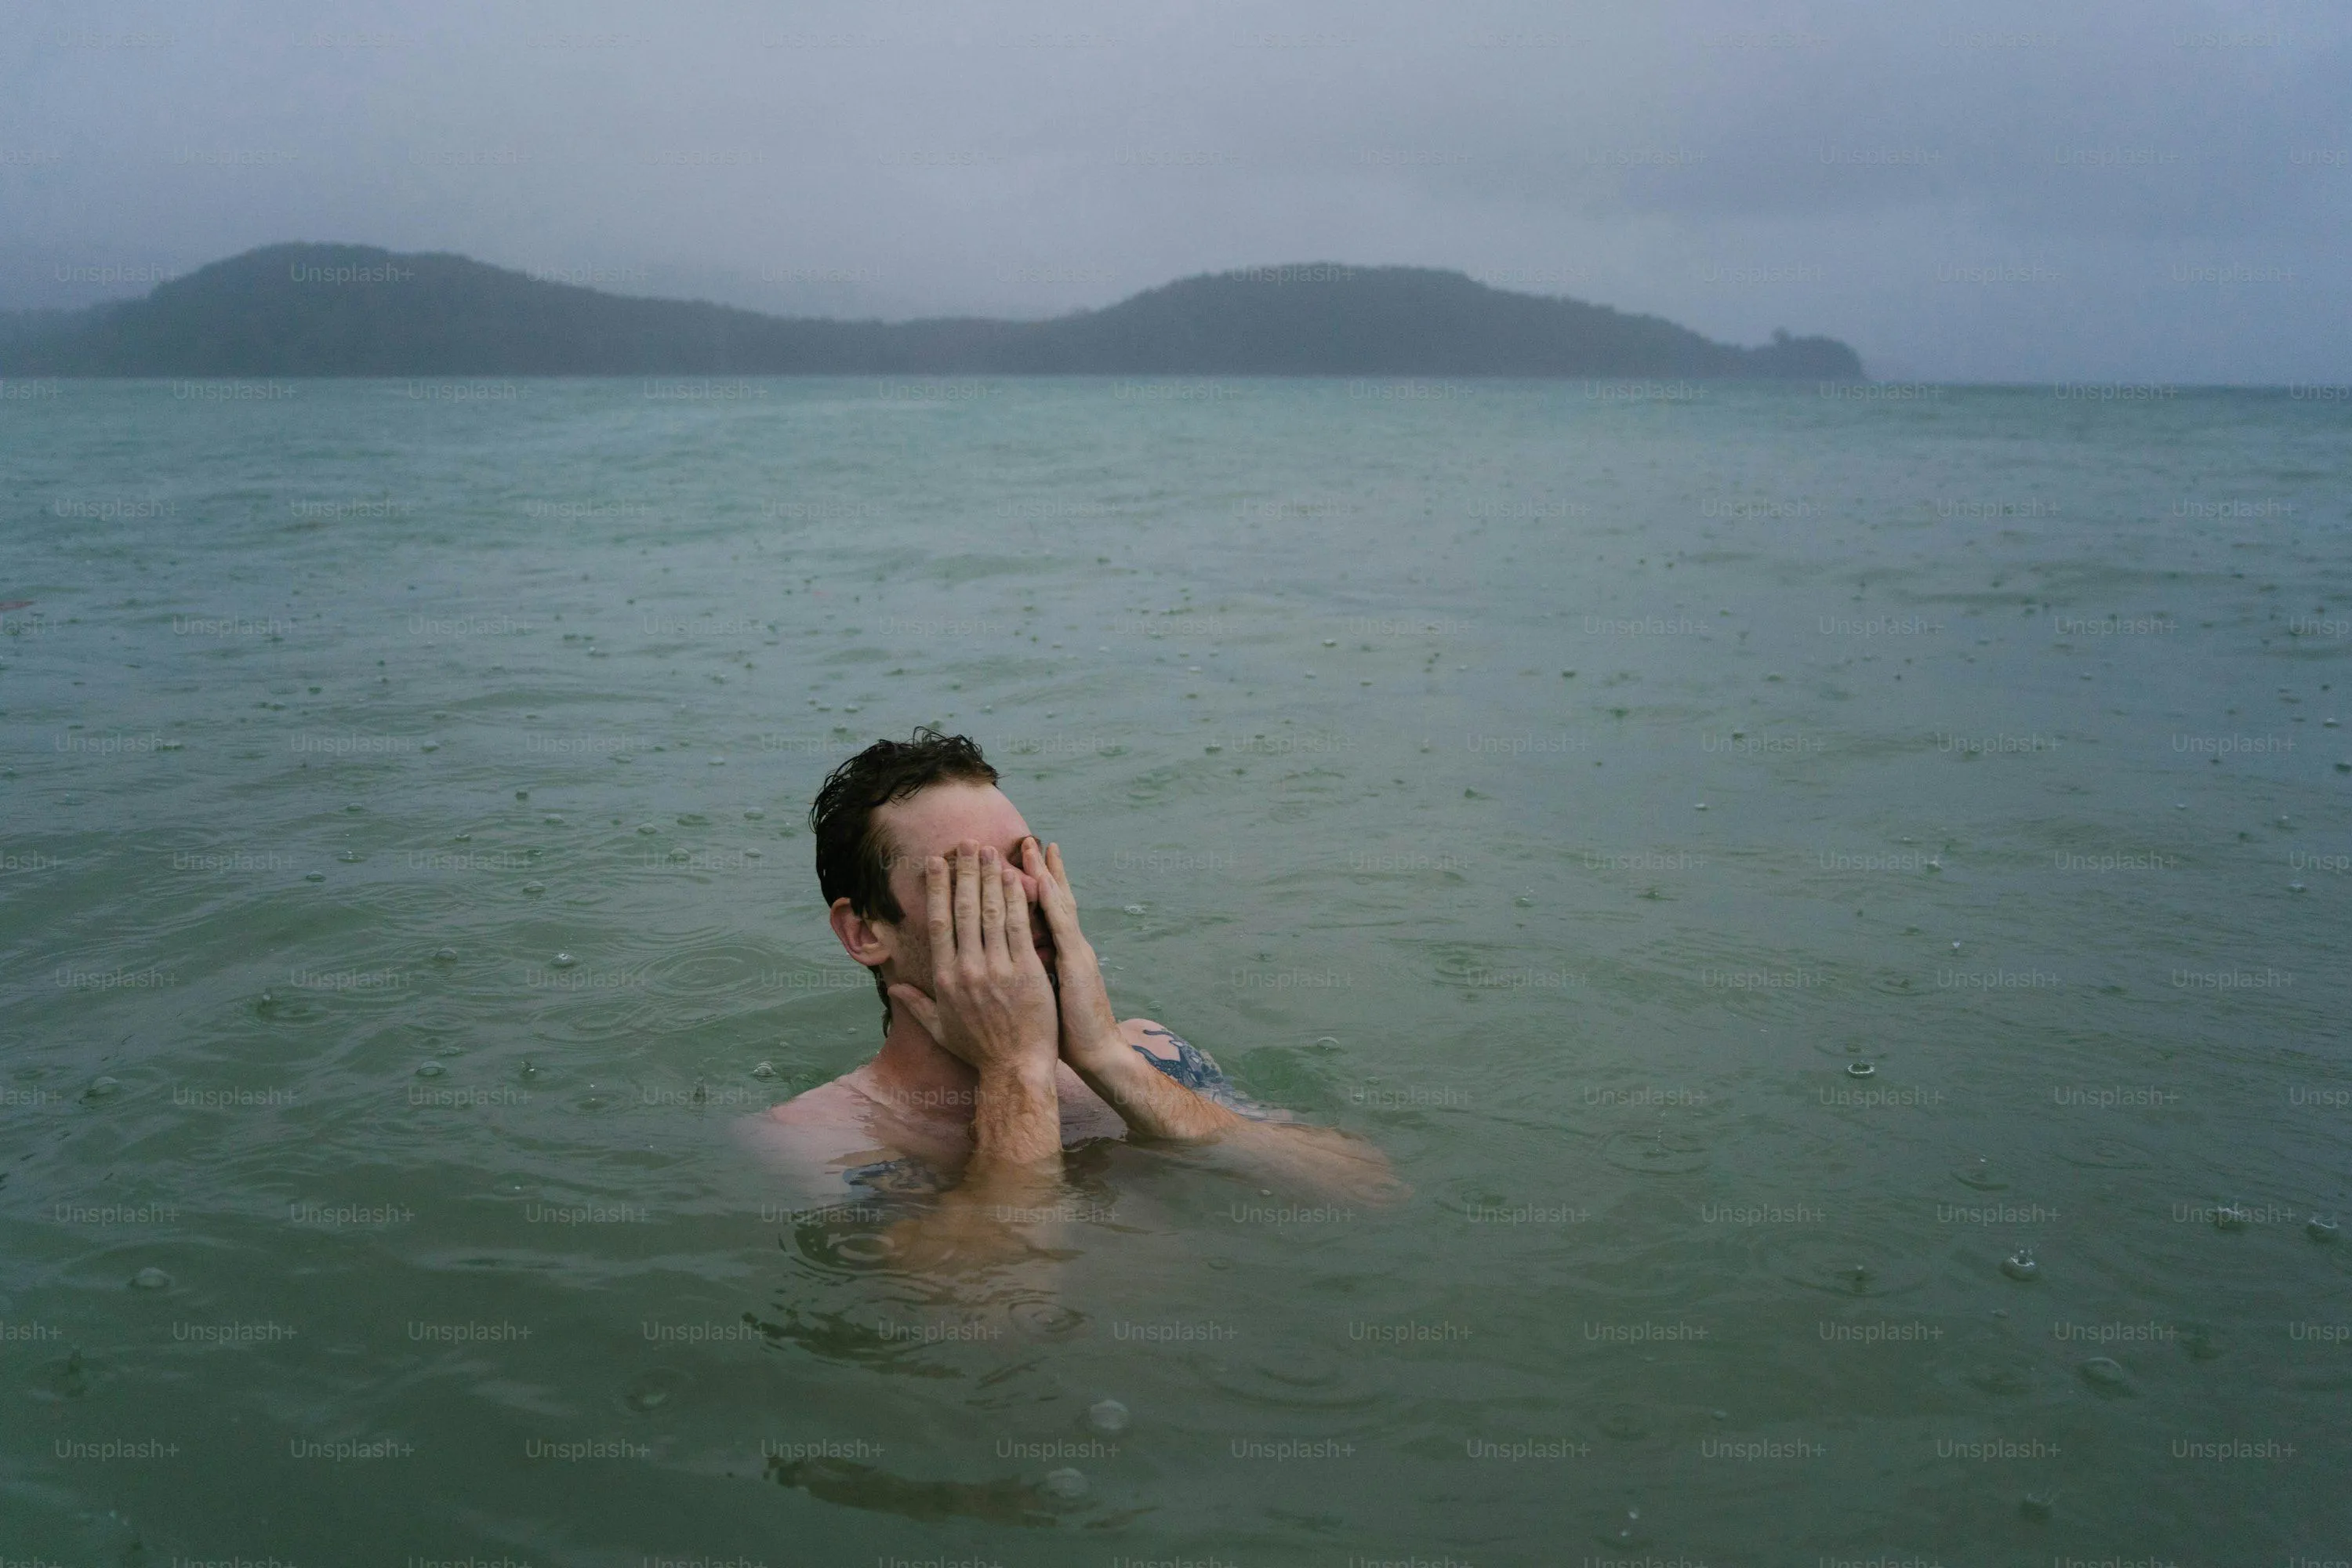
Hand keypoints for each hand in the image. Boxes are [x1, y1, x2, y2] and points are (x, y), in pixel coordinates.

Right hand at [886, 844, 1058, 1090]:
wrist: (1016, 1070)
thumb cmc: (980, 1051)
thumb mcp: (941, 1029)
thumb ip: (917, 1004)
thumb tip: (895, 989)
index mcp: (946, 979)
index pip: (938, 923)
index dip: (937, 889)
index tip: (936, 863)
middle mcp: (968, 969)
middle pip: (964, 909)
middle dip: (964, 872)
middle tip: (966, 842)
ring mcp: (998, 969)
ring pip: (992, 912)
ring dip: (990, 877)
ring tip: (990, 850)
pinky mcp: (1027, 971)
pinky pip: (1020, 927)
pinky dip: (1017, 899)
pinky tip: (1017, 877)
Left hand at [1020, 837, 1123, 1073]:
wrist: (1098, 1054)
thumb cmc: (1065, 1033)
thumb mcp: (1044, 996)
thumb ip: (1032, 975)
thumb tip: (1008, 963)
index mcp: (1062, 952)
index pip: (1046, 911)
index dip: (1036, 884)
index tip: (1022, 859)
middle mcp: (1072, 945)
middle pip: (1055, 898)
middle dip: (1042, 868)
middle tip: (1029, 839)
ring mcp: (1077, 951)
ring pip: (1059, 904)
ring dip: (1047, 873)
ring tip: (1034, 846)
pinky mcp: (1078, 964)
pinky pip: (1063, 927)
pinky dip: (1053, 902)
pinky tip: (1044, 882)